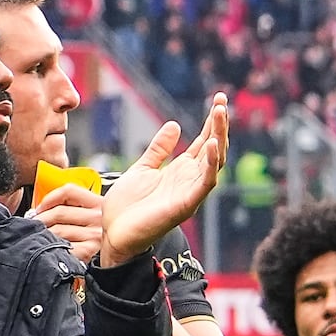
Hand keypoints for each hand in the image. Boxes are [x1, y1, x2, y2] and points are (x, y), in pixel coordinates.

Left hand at [31, 180, 106, 265]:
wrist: (109, 267)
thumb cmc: (94, 242)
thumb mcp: (88, 218)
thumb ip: (71, 208)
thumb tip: (40, 210)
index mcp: (99, 204)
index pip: (69, 191)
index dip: (48, 199)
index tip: (39, 208)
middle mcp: (99, 217)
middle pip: (59, 212)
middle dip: (40, 220)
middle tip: (32, 227)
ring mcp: (96, 234)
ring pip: (57, 230)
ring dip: (42, 236)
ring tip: (39, 240)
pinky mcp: (90, 250)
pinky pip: (61, 245)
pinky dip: (51, 248)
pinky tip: (50, 251)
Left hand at [91, 97, 225, 269]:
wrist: (114, 235)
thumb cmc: (127, 207)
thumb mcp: (142, 169)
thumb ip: (158, 150)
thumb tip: (175, 125)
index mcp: (181, 170)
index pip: (204, 142)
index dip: (212, 122)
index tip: (219, 100)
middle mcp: (190, 180)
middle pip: (213, 148)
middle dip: (219, 125)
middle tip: (222, 101)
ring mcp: (190, 192)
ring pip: (214, 161)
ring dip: (219, 137)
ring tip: (220, 114)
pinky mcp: (186, 204)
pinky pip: (205, 182)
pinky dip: (210, 164)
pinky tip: (210, 144)